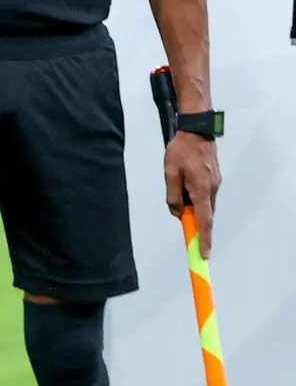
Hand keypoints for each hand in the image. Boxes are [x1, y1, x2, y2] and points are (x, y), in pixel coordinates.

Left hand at [164, 131, 220, 253]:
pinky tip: (184, 189)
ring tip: (178, 194)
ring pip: (205, 204)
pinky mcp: (214, 178)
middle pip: (205, 214)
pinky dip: (196, 200)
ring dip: (194, 209)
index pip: (205, 221)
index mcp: (201, 190)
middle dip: (196, 223)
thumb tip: (178, 213)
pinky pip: (205, 195)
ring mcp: (215, 184)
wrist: (196, 131)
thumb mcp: (170, 173)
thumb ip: (172, 195)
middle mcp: (212, 189)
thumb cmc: (181, 151)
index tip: (205, 254)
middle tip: (183, 222)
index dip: (205, 239)